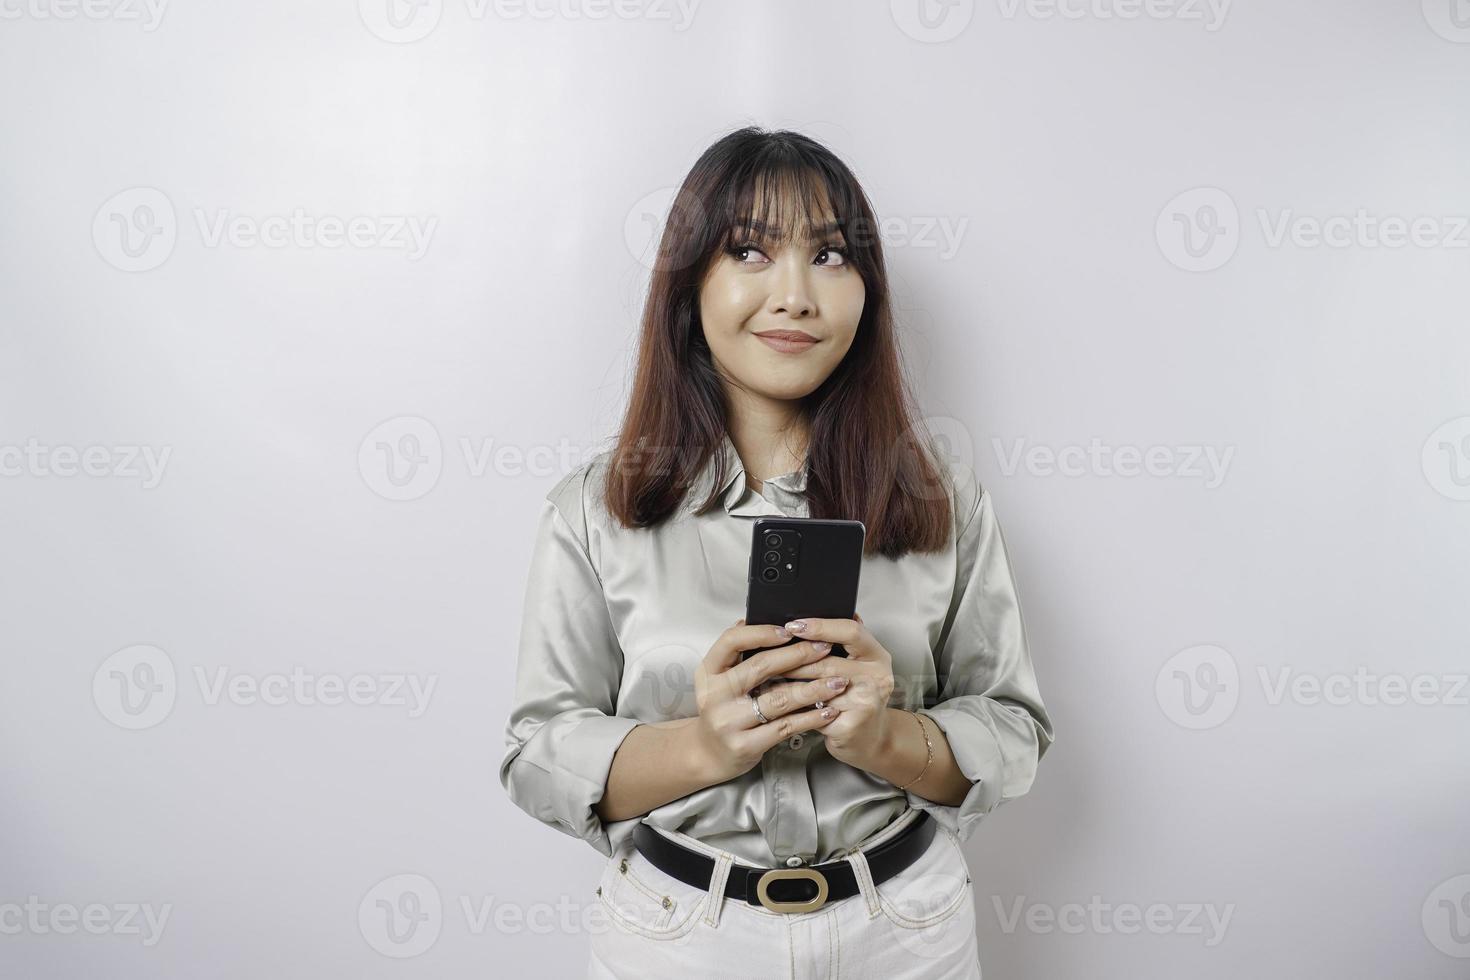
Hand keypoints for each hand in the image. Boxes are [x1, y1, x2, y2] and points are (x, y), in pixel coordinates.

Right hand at [691, 619, 843, 782]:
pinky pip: (785, 727)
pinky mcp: (745, 745)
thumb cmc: (724, 710)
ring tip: (837, 681)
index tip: (789, 630)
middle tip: (825, 648)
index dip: (761, 632)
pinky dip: (810, 717)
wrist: (709, 755)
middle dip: (798, 655)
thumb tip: (764, 621)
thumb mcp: (721, 680)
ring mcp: (728, 722)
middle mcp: (715, 695)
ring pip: (779, 698)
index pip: (731, 641)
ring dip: (813, 688)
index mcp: (709, 672)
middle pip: (761, 666)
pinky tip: (828, 710)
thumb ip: (740, 656)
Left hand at [771, 613, 895, 768]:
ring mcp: (866, 702)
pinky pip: (812, 712)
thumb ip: (838, 643)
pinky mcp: (850, 725)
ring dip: (787, 681)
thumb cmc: (855, 698)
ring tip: (764, 674)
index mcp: (877, 655)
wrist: (869, 739)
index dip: (820, 626)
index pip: (850, 631)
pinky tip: (774, 702)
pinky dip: (791, 707)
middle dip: (792, 658)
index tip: (793, 625)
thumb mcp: (854, 666)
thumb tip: (802, 622)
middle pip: (828, 661)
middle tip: (765, 653)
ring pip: (816, 687)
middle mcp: (877, 677)